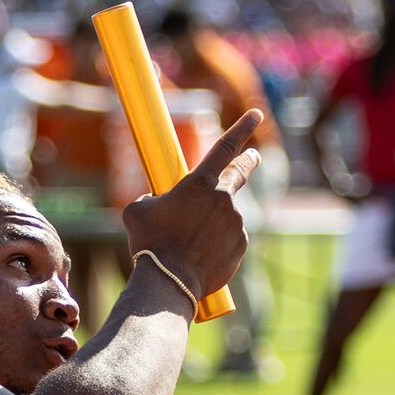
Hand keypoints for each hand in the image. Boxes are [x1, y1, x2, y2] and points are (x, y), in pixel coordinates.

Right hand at [120, 108, 258, 301]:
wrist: (169, 280)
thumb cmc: (150, 243)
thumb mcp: (137, 212)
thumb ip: (150, 199)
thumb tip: (154, 202)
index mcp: (199, 183)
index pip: (225, 147)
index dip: (243, 128)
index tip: (256, 114)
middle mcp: (223, 199)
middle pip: (241, 173)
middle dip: (249, 161)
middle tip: (254, 156)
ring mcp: (235, 223)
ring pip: (227, 214)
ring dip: (215, 220)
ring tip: (191, 241)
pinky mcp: (240, 245)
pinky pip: (230, 238)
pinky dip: (219, 243)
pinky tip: (200, 256)